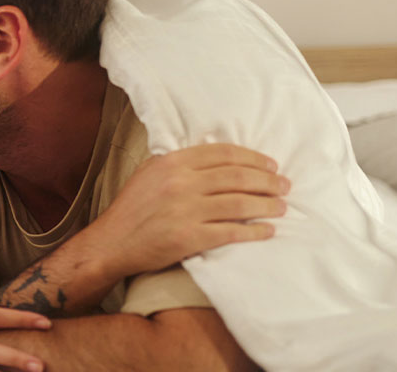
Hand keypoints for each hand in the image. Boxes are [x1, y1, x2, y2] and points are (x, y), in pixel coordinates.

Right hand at [86, 143, 288, 279]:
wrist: (112, 242)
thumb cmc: (132, 208)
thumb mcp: (149, 173)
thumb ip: (179, 163)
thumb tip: (217, 158)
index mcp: (172, 162)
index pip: (224, 153)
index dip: (254, 158)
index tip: (271, 165)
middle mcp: (180, 183)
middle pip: (238, 177)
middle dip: (268, 181)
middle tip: (284, 186)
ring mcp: (186, 211)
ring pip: (240, 204)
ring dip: (267, 206)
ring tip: (281, 207)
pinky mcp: (190, 238)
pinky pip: (232, 232)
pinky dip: (255, 231)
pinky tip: (267, 231)